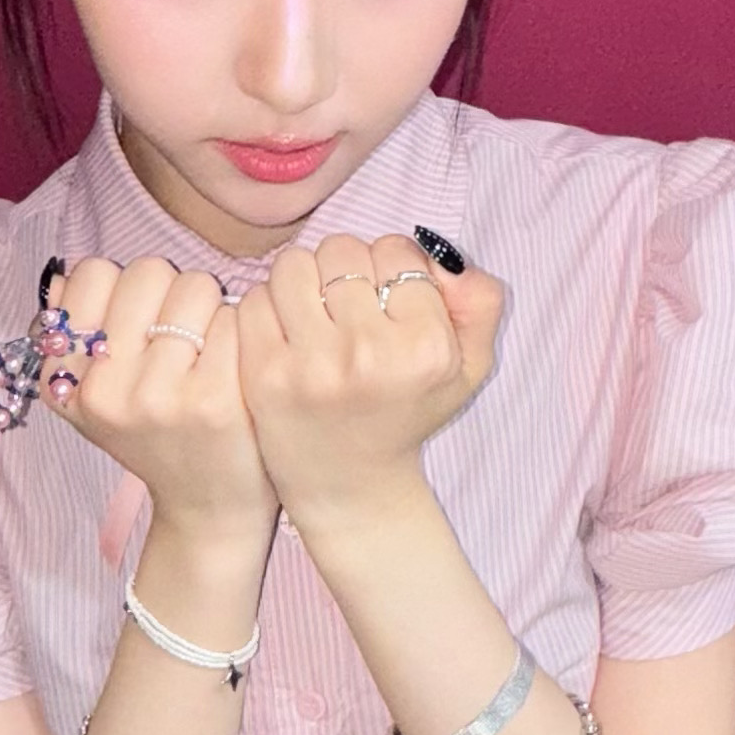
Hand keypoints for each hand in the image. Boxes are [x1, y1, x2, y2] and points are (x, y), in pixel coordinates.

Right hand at [31, 252, 279, 538]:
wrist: (209, 509)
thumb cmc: (159, 437)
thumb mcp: (97, 398)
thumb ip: (77, 336)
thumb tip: (62, 276)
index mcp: (65, 383)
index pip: (91, 274)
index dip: (125, 288)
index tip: (140, 324)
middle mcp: (104, 392)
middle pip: (146, 271)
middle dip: (172, 291)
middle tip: (182, 336)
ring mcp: (157, 397)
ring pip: (194, 286)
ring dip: (211, 307)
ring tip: (209, 350)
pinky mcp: (213, 401)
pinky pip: (232, 318)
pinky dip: (241, 331)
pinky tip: (236, 366)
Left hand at [233, 231, 505, 528]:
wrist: (351, 483)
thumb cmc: (408, 411)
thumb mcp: (469, 364)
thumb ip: (479, 300)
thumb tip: (441, 257)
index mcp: (427, 348)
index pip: (396, 250)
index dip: (390, 268)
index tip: (387, 304)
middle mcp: (371, 354)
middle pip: (343, 250)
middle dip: (345, 271)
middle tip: (348, 311)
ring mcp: (313, 365)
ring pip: (295, 265)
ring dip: (303, 282)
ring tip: (315, 317)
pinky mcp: (265, 375)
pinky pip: (255, 299)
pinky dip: (267, 308)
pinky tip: (286, 338)